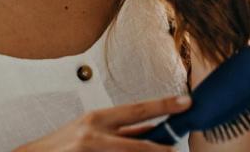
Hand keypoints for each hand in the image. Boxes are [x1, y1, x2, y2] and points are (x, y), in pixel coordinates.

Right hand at [14, 94, 191, 151]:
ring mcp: (91, 150)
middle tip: (178, 147)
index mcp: (98, 119)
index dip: (164, 106)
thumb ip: (121, 131)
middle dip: (162, 147)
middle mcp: (95, 134)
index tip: (185, 102)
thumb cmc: (64, 145)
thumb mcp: (91, 130)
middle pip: (139, 142)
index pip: (138, 110)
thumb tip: (152, 129)